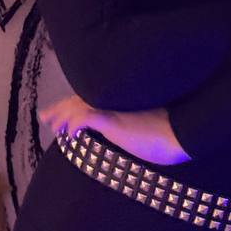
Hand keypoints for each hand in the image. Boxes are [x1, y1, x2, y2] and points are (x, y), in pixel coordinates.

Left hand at [37, 93, 190, 165]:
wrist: (184, 133)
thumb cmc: (174, 132)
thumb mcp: (152, 123)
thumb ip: (134, 122)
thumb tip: (129, 131)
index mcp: (123, 98)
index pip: (93, 96)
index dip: (75, 102)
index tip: (63, 110)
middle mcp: (115, 98)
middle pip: (80, 99)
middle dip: (61, 108)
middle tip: (46, 116)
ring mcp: (113, 108)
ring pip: (78, 107)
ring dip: (62, 117)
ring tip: (52, 126)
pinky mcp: (112, 120)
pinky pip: (85, 118)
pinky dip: (74, 124)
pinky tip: (67, 134)